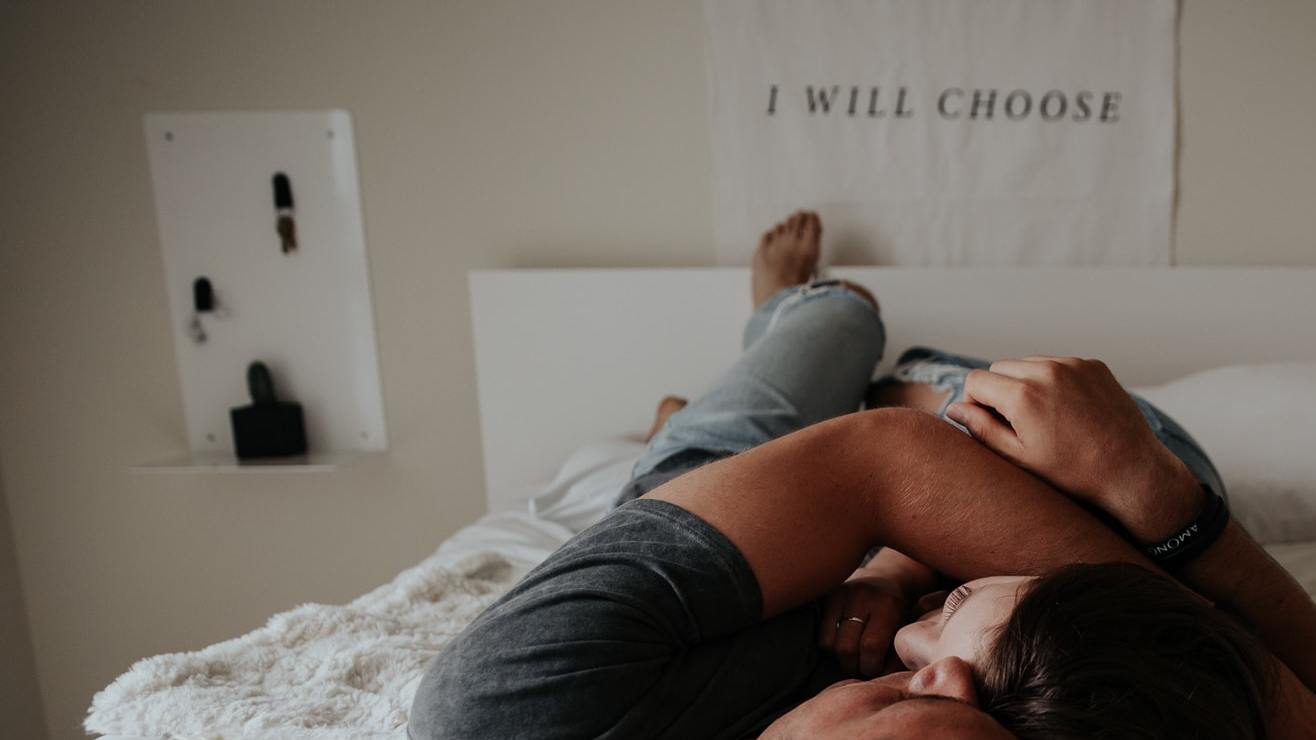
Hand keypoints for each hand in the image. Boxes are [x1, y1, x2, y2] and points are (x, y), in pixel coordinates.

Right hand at [817, 573, 906, 676]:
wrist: (887, 578)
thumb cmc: (899, 613)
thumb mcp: (904, 630)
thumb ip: (896, 655)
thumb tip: (881, 678)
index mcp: (888, 604)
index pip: (871, 646)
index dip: (871, 667)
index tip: (875, 669)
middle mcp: (862, 596)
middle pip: (846, 647)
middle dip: (853, 666)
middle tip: (861, 667)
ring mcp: (840, 593)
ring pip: (829, 643)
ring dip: (839, 657)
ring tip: (852, 655)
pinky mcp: (825, 596)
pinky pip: (820, 635)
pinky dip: (830, 646)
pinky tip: (842, 642)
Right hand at [945, 356, 1186, 524]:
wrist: (1132, 472)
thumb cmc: (1073, 473)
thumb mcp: (1018, 458)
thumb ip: (980, 429)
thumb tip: (954, 409)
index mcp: (1022, 395)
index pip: (975, 380)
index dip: (974, 403)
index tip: (988, 423)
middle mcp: (1046, 371)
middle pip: (999, 367)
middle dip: (999, 391)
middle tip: (1015, 423)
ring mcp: (1073, 364)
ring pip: (1028, 363)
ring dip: (1025, 383)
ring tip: (1042, 417)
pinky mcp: (1093, 365)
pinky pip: (1057, 364)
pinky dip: (1053, 380)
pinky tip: (1065, 409)